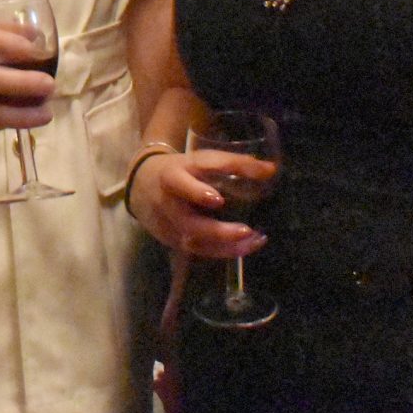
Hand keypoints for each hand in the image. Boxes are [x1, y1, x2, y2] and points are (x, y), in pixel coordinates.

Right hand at [126, 146, 275, 258]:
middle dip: (216, 230)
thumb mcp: (200, 161)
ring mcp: (169, 224)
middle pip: (187, 222)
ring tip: (255, 239)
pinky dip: (224, 251)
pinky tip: (247, 246)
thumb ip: (233, 165)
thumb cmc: (182, 171)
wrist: (141, 186)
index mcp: (173, 174)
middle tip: (246, 230)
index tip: (218, 200)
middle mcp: (168, 201)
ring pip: (194, 241)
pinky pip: (199, 250)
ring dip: (226, 244)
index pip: (183, 184)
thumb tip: (271, 170)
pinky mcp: (173, 240)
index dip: (198, 191)